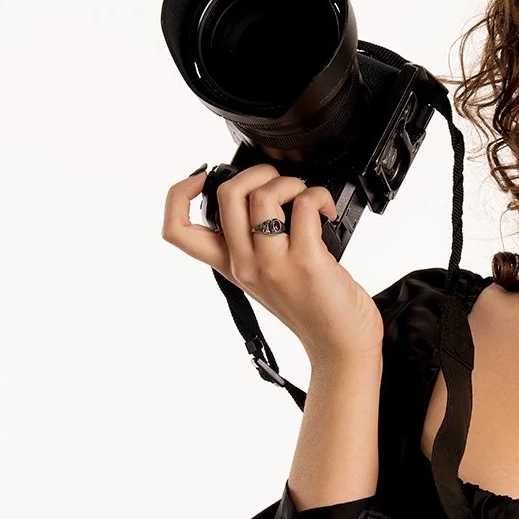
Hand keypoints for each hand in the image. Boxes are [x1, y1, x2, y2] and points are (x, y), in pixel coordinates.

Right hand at [161, 162, 383, 365]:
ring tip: (305, 197)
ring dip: (289, 183)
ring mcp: (273, 264)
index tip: (203, 178)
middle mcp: (245, 265)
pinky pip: (304, 206)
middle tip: (276, 182)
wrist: (341, 346)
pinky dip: (317, 196)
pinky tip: (327, 210)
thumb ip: (255, 246)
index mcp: (231, 266)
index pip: (176, 230)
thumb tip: (263, 199)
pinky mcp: (306, 262)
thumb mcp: (268, 279)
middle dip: (253, 172)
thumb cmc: (314, 311)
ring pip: (262, 196)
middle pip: (225, 196)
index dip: (178, 194)